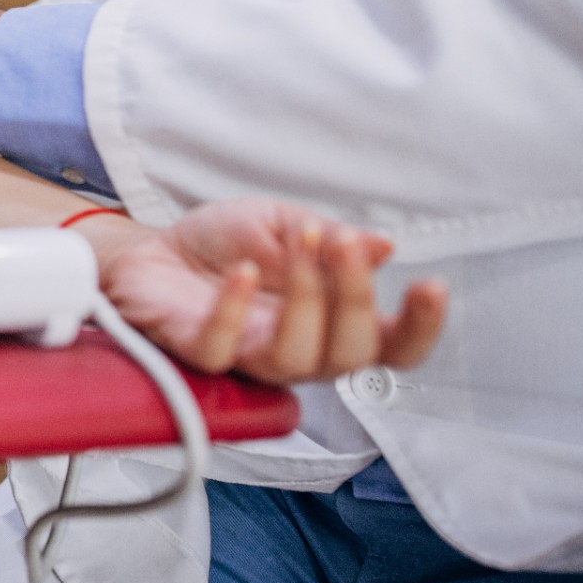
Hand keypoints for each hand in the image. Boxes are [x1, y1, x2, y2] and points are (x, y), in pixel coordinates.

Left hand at [89, 200, 446, 384]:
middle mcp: (298, 350)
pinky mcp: (196, 353)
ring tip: (296, 245)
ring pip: (294, 360)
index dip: (419, 329)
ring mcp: (247, 357)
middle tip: (339, 245)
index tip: (432, 285)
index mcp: (329, 323)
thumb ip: (329, 238)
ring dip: (304, 300)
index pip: (390, 347)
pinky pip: (221, 350)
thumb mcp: (282, 222)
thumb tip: (383, 245)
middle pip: (349, 356)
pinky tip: (241, 271)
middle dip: (354, 298)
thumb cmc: (225, 244)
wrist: (150, 248)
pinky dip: (234, 310)